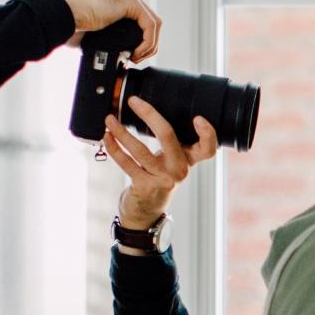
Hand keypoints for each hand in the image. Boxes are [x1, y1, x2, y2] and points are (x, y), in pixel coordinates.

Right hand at [58, 0, 160, 59]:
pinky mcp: (130, 0)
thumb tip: (118, 54)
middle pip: (150, 22)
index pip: (141, 22)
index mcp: (118, 0)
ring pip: (154, 24)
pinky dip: (148, 41)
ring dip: (150, 45)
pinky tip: (136, 52)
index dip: (142, 42)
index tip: (132, 57)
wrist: (63, 16)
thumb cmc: (71, 25)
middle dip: (148, 44)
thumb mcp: (96, 33)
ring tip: (136, 58)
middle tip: (137, 59)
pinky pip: (150, 24)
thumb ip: (110, 38)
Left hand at [106, 96, 219, 225]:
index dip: (208, 134)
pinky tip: (107, 137)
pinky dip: (114, 148)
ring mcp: (162, 179)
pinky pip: (126, 162)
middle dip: (149, 115)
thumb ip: (172, 144)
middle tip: (134, 101)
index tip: (198, 118)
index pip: (207, 149)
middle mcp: (178, 170)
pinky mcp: (144, 186)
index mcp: (188, 160)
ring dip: (121, 132)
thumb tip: (149, 111)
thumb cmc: (158, 180)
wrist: (147, 212)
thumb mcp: (171, 163)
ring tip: (109, 119)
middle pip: (168, 136)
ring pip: (140, 149)